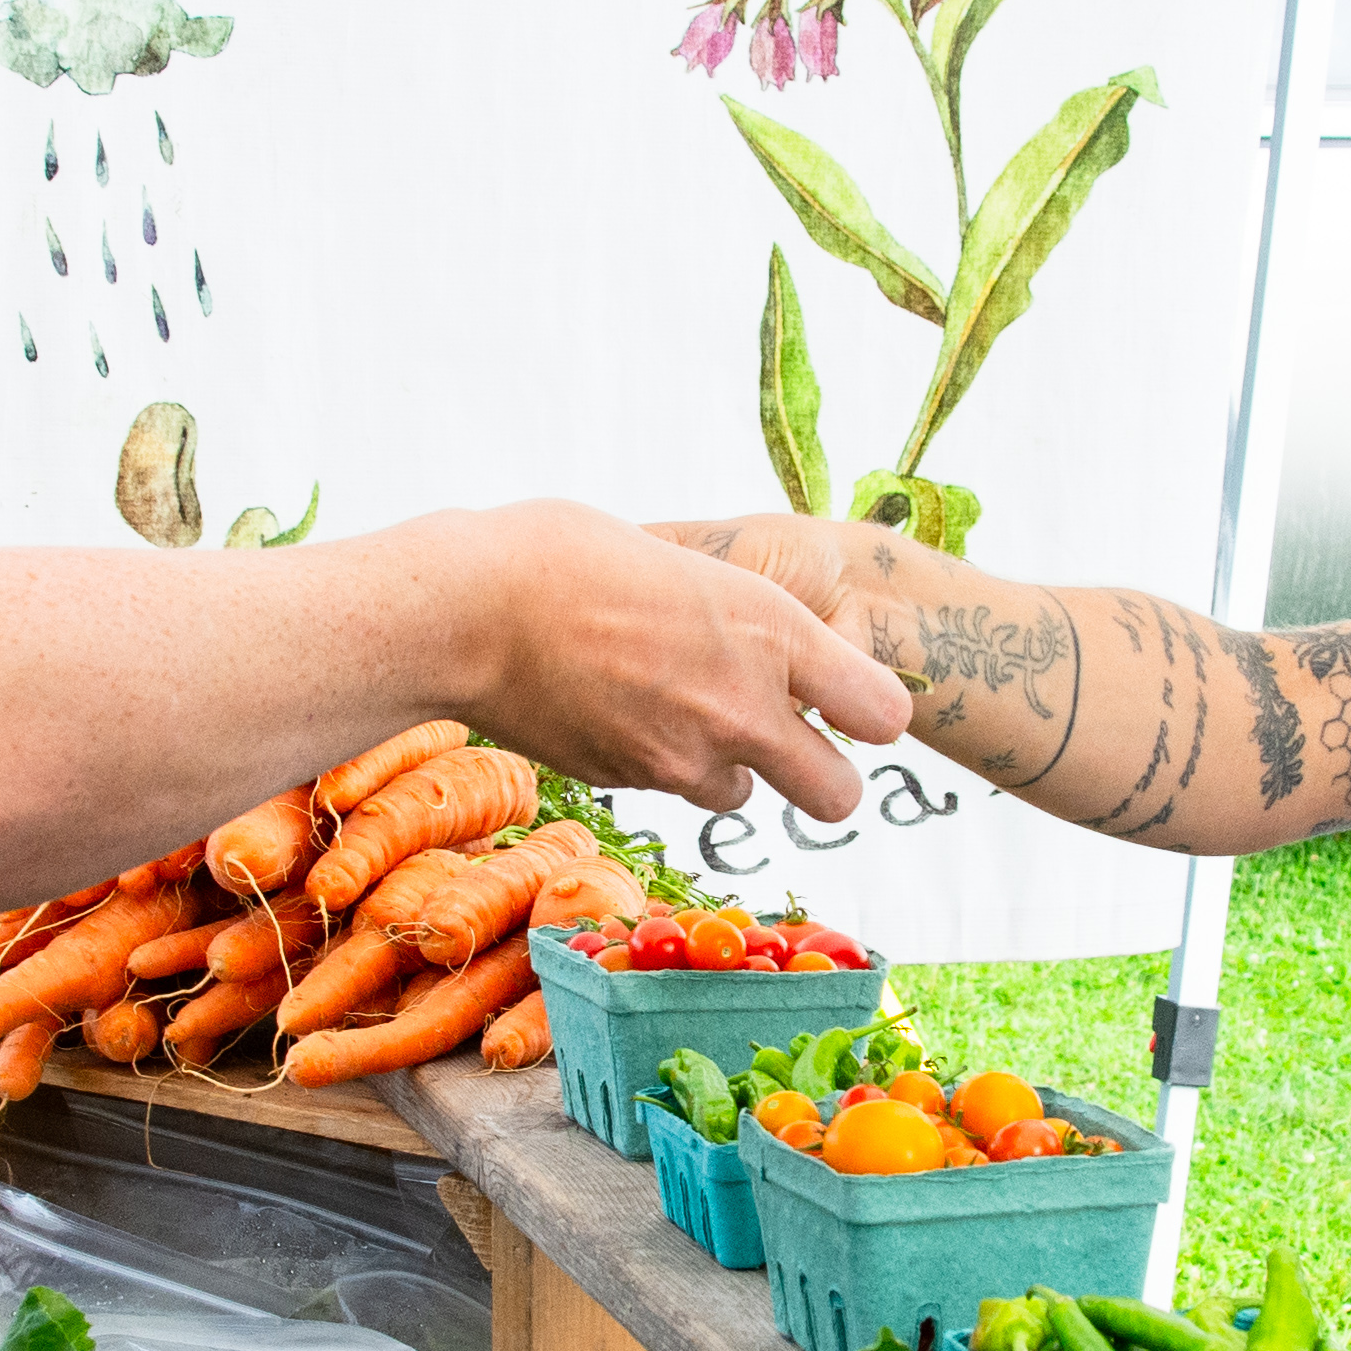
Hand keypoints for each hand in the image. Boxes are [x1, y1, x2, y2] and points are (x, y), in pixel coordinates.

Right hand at [472, 502, 912, 816]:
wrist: (467, 610)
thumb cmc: (566, 555)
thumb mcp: (683, 563)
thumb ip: (733, 617)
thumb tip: (750, 640)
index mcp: (773, 630)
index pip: (882, 711)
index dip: (869, 711)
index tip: (844, 699)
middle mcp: (743, 708)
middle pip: (838, 796)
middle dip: (822, 778)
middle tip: (785, 744)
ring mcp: (683, 757)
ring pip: (738, 793)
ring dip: (720, 764)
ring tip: (666, 703)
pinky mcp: (628, 785)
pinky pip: (664, 784)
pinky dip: (650, 759)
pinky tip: (607, 705)